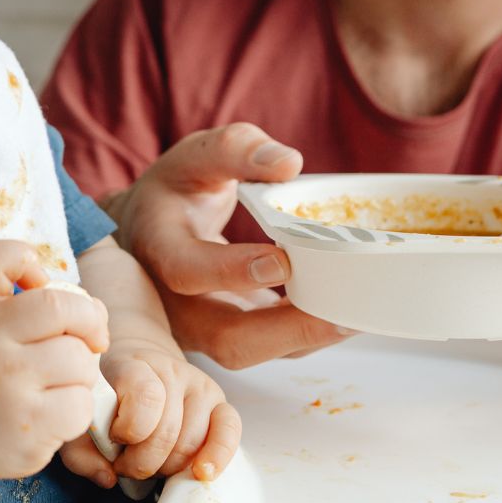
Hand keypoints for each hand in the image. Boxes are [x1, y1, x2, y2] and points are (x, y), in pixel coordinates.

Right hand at [0, 240, 109, 481]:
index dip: (23, 258)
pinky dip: (77, 409)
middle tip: (85, 340)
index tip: (37, 280)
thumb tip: (93, 310)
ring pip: (81, 361)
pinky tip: (51, 414)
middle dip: (88, 323)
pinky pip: (81, 404)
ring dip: (81, 374)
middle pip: (65, 309)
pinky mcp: (28, 425)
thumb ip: (26, 305)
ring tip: (54, 385)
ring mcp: (7, 385)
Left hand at [58, 338, 241, 485]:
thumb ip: (80, 450)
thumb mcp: (82, 416)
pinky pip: (230, 430)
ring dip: (168, 467)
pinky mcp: (220, 402)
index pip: (146, 396)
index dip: (129, 430)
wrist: (136, 365)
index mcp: (132, 365)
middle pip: (168, 431)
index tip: (114, 439)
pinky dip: (218, 455)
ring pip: (192, 442)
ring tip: (150, 462)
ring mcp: (199, 384)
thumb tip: (107, 478)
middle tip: (127, 464)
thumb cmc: (107, 397)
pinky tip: (202, 472)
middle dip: (143, 462)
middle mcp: (170, 369)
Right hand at [105, 123, 348, 368]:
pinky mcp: (231, 332)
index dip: (231, 272)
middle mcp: (175, 302)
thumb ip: (236, 150)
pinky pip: (268, 346)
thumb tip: (289, 163)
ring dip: (304, 340)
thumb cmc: (175, 190)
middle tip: (339, 315)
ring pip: (252, 352)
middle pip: (226, 338)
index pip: (186, 270)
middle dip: (286, 332)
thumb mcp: (195, 156)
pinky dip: (306, 334)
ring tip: (353, 318)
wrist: (147, 229)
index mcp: (159, 248)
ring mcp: (202, 326)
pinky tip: (343, 314)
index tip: (282, 261)